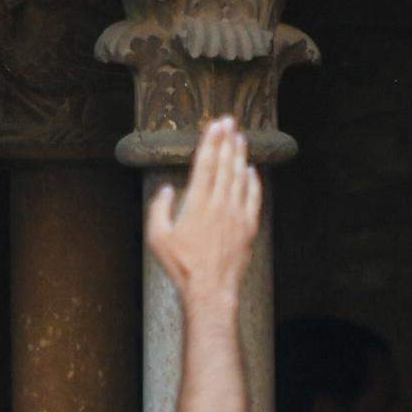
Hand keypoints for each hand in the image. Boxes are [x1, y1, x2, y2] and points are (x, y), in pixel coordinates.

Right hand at [144, 113, 260, 313]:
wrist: (210, 290)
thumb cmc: (181, 266)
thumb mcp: (157, 238)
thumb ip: (159, 209)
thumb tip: (167, 189)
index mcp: (197, 203)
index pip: (206, 163)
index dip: (211, 141)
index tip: (215, 124)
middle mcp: (219, 204)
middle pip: (225, 164)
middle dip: (227, 140)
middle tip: (230, 120)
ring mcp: (237, 215)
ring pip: (240, 177)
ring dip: (240, 155)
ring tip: (240, 137)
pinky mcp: (248, 227)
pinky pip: (253, 197)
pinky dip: (253, 180)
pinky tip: (251, 170)